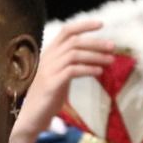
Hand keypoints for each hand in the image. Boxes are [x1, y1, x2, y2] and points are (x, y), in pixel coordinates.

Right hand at [11, 19, 115, 142]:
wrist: (29, 119)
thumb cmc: (46, 100)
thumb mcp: (60, 78)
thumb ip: (71, 67)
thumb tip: (93, 60)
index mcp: (49, 54)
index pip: (66, 32)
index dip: (84, 25)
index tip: (101, 24)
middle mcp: (47, 59)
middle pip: (74, 41)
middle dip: (95, 42)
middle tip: (113, 47)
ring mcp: (48, 71)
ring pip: (74, 54)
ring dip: (95, 56)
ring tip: (111, 61)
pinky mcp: (51, 84)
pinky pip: (72, 71)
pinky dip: (88, 69)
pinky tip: (99, 72)